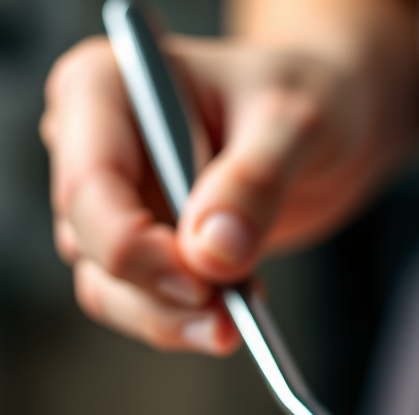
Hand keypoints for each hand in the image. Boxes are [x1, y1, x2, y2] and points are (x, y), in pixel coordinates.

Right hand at [41, 3, 418, 353]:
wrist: (329, 126)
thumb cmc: (305, 97)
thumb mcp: (294, 123)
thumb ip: (253, 182)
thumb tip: (214, 253)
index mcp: (102, 88)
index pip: (89, 188)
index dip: (135, 249)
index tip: (202, 286)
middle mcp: (89, 144)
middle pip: (91, 246)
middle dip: (160, 295)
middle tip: (230, 319)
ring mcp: (110, 202)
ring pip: (109, 289)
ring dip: (172, 319)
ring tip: (241, 314)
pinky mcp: (139, 247)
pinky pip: (141, 305)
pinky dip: (184, 322)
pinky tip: (234, 311)